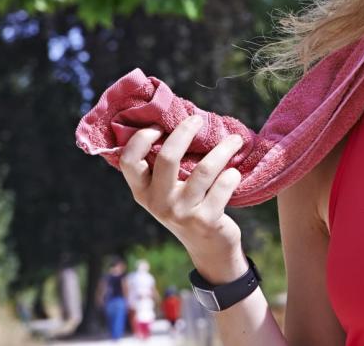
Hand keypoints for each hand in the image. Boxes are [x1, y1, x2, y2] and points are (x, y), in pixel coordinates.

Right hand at [119, 114, 244, 266]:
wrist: (209, 247)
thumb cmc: (188, 205)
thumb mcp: (168, 189)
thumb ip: (164, 164)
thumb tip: (178, 117)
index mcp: (142, 191)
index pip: (129, 160)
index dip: (141, 138)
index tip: (159, 126)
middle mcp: (158, 202)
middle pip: (167, 158)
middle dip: (185, 132)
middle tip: (199, 120)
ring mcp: (181, 213)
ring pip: (204, 170)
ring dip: (223, 149)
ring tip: (235, 140)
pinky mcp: (205, 221)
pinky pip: (223, 186)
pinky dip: (232, 175)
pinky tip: (235, 172)